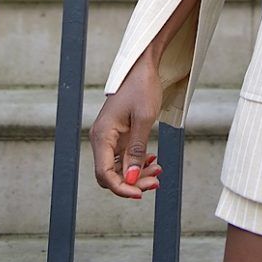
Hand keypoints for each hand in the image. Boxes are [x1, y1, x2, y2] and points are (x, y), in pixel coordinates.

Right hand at [90, 51, 163, 198]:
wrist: (144, 67)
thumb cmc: (143, 88)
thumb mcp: (144, 119)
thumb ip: (137, 151)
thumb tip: (132, 179)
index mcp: (102, 136)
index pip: (104, 174)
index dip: (121, 188)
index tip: (140, 194)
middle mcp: (102, 139)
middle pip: (111, 174)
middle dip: (132, 182)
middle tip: (156, 182)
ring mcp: (111, 138)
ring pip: (119, 167)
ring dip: (137, 173)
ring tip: (158, 171)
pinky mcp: (120, 135)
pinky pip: (125, 157)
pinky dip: (138, 162)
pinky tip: (152, 161)